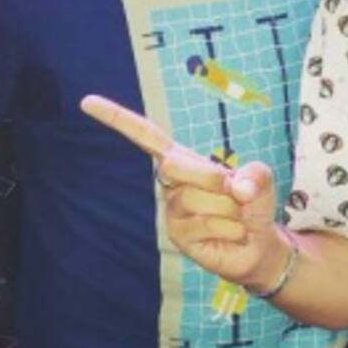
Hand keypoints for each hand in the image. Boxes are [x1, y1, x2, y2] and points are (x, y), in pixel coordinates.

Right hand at [79, 94, 286, 288]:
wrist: (258, 245)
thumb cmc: (251, 204)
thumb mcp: (260, 180)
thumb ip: (256, 175)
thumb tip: (239, 188)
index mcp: (183, 159)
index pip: (147, 136)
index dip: (119, 119)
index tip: (87, 102)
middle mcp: (170, 183)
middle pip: (173, 165)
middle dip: (211, 176)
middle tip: (234, 191)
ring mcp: (172, 210)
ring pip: (198, 199)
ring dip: (231, 209)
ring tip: (235, 217)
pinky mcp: (177, 236)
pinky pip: (205, 225)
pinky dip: (231, 228)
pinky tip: (231, 233)